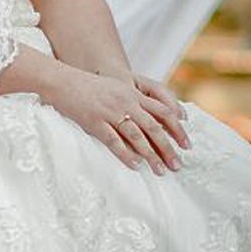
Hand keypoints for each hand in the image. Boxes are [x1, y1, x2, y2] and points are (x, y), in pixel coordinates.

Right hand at [43, 67, 184, 172]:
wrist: (64, 81)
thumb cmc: (90, 87)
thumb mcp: (117, 89)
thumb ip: (134, 101)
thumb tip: (151, 120)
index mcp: (133, 94)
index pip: (163, 112)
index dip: (177, 129)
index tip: (187, 145)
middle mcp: (126, 102)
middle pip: (154, 127)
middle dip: (168, 148)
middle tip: (177, 165)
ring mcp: (110, 112)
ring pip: (137, 136)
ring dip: (151, 155)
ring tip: (160, 170)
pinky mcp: (95, 122)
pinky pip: (113, 141)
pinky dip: (126, 154)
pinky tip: (136, 165)